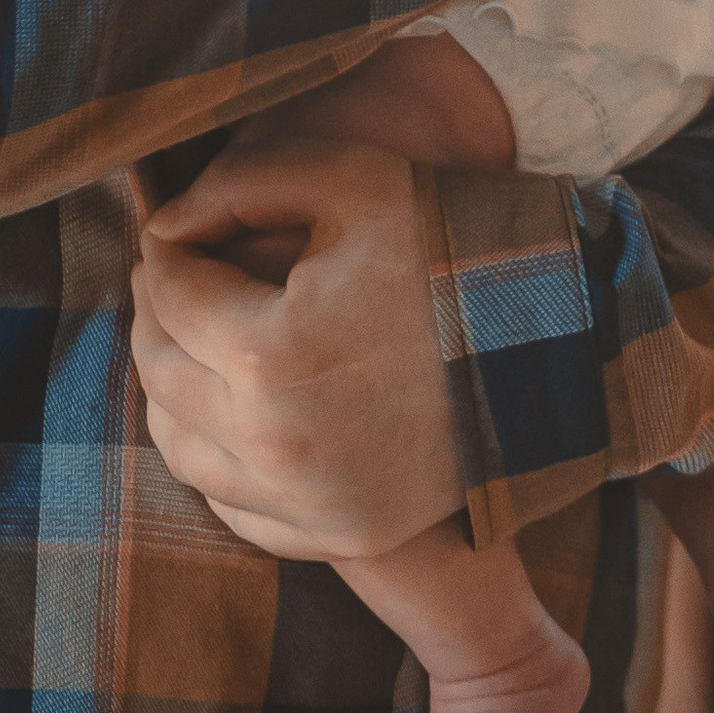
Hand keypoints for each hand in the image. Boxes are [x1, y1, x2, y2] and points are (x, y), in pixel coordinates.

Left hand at [128, 137, 463, 561]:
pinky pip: (233, 506)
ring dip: (171, 384)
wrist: (557, 338)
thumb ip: (233, 185)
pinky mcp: (343, 536)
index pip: (169, 293)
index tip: (173, 226)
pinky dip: (213, 454)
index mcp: (270, 356)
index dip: (164, 248)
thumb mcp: (346, 176)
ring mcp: (312, 506)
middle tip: (172, 271)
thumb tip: (162, 227)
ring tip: (191, 332)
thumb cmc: (446, 242)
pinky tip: (228, 404)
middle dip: (155, 312)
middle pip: (161, 371)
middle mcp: (278, 447)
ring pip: (180, 449)